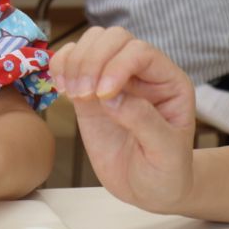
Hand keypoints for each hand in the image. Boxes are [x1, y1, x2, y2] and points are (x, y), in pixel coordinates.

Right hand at [51, 27, 195, 213]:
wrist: (147, 189)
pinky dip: (60, 67)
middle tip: (83, 96)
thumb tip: (111, 97)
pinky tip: (62, 91)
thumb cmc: (165, 172)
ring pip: (92, 42)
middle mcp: (141, 73)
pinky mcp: (88, 90)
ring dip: (75, 62)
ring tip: (72, 94)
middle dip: (92, 61)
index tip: (102, 98)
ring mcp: (113, 78)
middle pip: (114, 38)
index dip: (117, 66)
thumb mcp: (166, 153)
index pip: (140, 52)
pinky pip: (70, 60)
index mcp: (168, 82)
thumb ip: (144, 122)